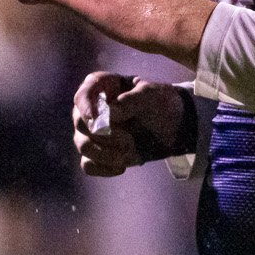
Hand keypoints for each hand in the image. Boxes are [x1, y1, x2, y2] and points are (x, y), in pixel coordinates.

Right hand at [72, 72, 194, 175]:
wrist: (173, 127)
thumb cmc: (160, 104)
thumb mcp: (151, 96)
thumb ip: (129, 101)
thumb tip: (107, 114)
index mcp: (101, 86)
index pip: (82, 95)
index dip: (86, 107)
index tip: (96, 119)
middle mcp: (90, 108)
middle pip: (81, 124)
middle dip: (106, 135)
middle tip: (129, 140)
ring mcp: (90, 132)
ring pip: (83, 146)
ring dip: (107, 153)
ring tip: (131, 150)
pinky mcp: (96, 153)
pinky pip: (88, 165)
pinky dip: (104, 168)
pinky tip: (121, 167)